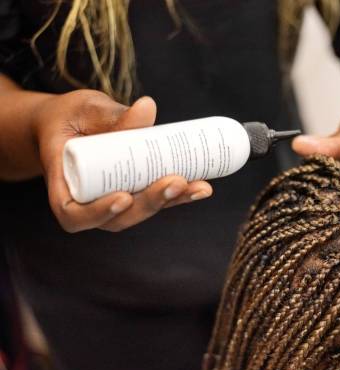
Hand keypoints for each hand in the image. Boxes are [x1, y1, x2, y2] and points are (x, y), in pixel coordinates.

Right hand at [33, 90, 212, 232]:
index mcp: (63, 184)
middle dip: (150, 203)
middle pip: (117, 218)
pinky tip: (203, 187)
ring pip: (141, 212)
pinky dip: (179, 195)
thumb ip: (113, 114)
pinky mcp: (134, 194)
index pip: (73, 214)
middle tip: (176, 181)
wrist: (70, 123)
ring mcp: (112, 201)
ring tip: (199, 186)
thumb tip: (148, 107)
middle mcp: (87, 201)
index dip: (98, 213)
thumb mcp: (85, 110)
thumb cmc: (69, 117)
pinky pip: (155, 200)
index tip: (123, 196)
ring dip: (172, 201)